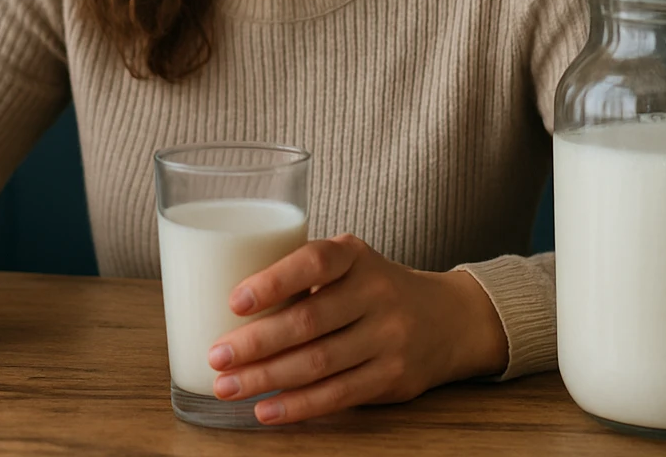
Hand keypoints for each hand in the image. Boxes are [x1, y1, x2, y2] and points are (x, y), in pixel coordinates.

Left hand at [206, 233, 507, 424]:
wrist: (448, 319)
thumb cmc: (373, 287)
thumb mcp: (349, 263)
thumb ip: (303, 275)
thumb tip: (223, 303)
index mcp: (355, 255)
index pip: (313, 262)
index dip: (273, 281)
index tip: (234, 301)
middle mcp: (376, 293)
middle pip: (308, 321)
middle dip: (255, 343)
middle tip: (216, 356)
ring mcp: (388, 337)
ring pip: (318, 363)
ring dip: (267, 378)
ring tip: (227, 386)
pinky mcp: (392, 377)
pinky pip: (337, 395)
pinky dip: (297, 405)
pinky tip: (266, 409)